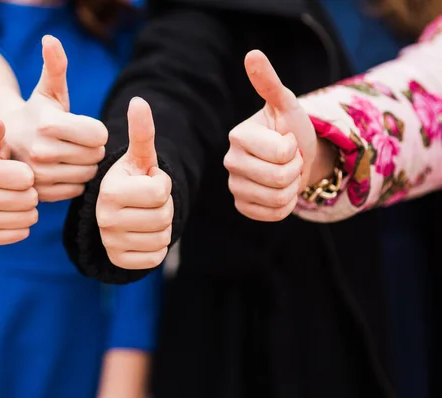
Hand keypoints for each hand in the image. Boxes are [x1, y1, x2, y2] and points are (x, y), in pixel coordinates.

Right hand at [0, 119, 38, 244]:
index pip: (25, 178)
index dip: (28, 174)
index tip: (21, 171)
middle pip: (28, 200)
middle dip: (31, 192)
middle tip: (23, 188)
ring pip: (27, 219)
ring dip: (30, 209)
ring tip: (20, 199)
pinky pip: (19, 234)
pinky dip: (22, 225)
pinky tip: (13, 213)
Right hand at [3, 35, 107, 201]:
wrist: (5, 144)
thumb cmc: (35, 113)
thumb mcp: (46, 90)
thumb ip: (55, 66)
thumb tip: (51, 40)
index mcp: (48, 124)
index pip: (99, 134)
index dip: (96, 130)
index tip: (84, 127)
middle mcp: (41, 151)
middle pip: (96, 155)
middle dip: (92, 148)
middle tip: (77, 143)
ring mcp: (39, 176)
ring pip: (88, 174)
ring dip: (85, 166)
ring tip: (70, 156)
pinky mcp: (40, 194)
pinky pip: (76, 190)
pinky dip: (75, 182)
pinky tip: (63, 171)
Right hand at [96, 97, 172, 269]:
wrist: (113, 211)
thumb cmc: (130, 180)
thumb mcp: (138, 157)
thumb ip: (141, 132)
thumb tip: (138, 100)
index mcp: (110, 190)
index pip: (161, 190)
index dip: (162, 184)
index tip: (146, 181)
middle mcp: (105, 218)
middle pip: (164, 215)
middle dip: (164, 205)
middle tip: (148, 201)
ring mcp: (111, 242)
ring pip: (163, 237)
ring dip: (162, 226)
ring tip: (145, 214)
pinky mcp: (120, 261)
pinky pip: (156, 257)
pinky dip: (157, 246)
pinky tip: (143, 233)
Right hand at [224, 50, 316, 220]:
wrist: (297, 158)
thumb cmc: (292, 129)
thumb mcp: (286, 105)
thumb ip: (269, 83)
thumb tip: (252, 54)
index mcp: (238, 136)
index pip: (280, 153)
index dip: (294, 148)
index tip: (288, 140)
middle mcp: (230, 161)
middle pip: (278, 177)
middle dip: (295, 169)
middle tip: (290, 160)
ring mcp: (234, 186)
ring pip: (277, 198)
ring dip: (292, 187)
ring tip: (286, 174)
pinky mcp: (242, 206)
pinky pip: (272, 215)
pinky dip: (285, 206)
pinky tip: (280, 191)